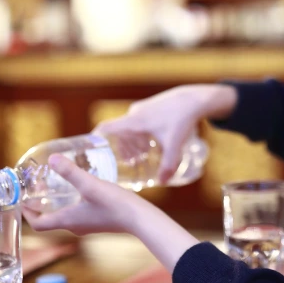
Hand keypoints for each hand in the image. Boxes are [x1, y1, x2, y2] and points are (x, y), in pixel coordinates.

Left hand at [23, 153, 199, 272]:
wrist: (141, 219)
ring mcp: (88, 225)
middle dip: (41, 206)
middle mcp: (75, 226)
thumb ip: (70, 172)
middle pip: (50, 220)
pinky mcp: (99, 221)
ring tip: (56, 187)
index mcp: (68, 220)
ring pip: (65, 216)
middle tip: (38, 189)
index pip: (39, 224)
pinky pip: (79, 214)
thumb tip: (52, 159)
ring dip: (57, 204)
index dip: (27, 214)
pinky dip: (72, 204)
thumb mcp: (90, 185)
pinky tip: (82, 190)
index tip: (22, 201)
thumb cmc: (115, 205)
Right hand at [93, 84, 235, 183]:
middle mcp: (134, 114)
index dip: (94, 140)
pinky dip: (138, 135)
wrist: (194, 99)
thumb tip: (162, 183)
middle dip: (117, 149)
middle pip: (117, 133)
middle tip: (119, 164)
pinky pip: (137, 123)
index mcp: (133, 122)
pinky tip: (149, 145)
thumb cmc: (182, 119)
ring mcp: (142, 109)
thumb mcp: (175, 145)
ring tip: (136, 158)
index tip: (89, 152)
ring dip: (129, 142)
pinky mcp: (150, 108)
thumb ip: (169, 165)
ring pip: (129, 128)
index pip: (105, 129)